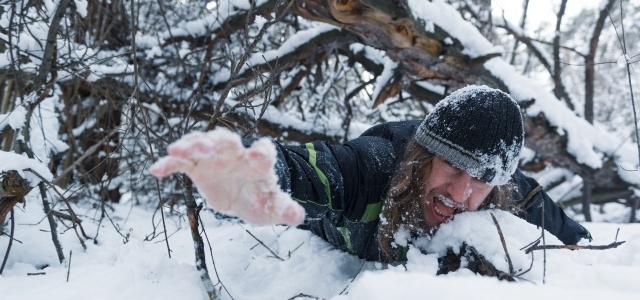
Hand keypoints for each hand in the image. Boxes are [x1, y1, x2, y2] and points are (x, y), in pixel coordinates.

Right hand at [149, 128, 304, 225]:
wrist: (244, 194)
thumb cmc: (261, 198)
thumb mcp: (273, 208)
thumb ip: (285, 209)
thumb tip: (298, 216)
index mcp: (258, 163)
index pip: (263, 152)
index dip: (263, 152)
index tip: (261, 153)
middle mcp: (236, 154)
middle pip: (227, 142)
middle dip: (217, 142)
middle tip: (206, 146)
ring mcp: (215, 157)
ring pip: (202, 144)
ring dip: (190, 145)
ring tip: (175, 150)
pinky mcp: (197, 165)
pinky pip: (182, 161)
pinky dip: (169, 163)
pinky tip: (156, 170)